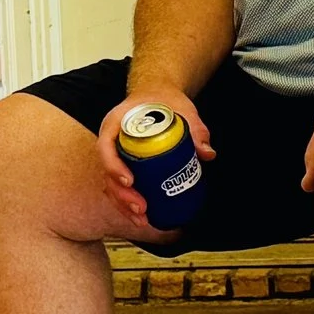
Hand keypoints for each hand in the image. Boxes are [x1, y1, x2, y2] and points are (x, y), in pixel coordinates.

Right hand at [96, 90, 212, 233]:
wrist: (155, 95)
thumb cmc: (163, 100)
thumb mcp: (182, 109)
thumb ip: (196, 129)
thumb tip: (207, 153)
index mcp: (116, 123)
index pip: (106, 147)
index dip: (114, 167)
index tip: (130, 181)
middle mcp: (110, 141)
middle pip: (107, 172)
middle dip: (122, 195)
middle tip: (142, 208)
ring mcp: (114, 155)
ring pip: (111, 184)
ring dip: (123, 205)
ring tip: (142, 219)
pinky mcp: (122, 166)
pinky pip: (119, 187)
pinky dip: (127, 204)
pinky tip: (141, 218)